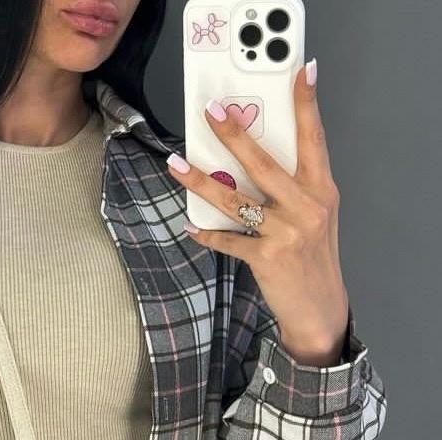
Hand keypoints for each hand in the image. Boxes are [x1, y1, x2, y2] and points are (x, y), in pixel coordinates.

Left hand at [167, 59, 349, 366]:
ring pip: (236, 199)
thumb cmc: (312, 258)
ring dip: (201, 181)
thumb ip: (291, 189)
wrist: (319, 309)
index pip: (314, 138)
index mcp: (321, 189)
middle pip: (264, 162)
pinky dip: (207, 234)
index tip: (299, 73)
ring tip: (176, 165)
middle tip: (211, 113)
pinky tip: (192, 228)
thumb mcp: (313, 216)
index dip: (306, 105)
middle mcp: (307, 206)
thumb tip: (246, 162)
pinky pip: (228, 239)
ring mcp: (286, 232)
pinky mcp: (267, 257)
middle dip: (235, 135)